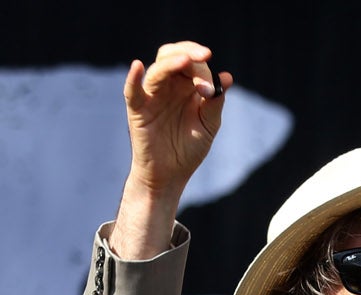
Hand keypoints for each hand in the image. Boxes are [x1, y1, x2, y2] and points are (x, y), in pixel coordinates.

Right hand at [111, 42, 230, 259]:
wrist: (171, 174)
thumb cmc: (189, 148)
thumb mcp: (208, 124)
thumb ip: (215, 102)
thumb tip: (227, 78)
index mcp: (186, 87)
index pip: (192, 65)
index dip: (204, 69)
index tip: (215, 85)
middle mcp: (168, 87)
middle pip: (172, 57)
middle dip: (188, 53)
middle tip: (204, 55)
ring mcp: (151, 96)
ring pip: (157, 71)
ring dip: (170, 64)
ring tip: (185, 61)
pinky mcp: (137, 109)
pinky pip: (132, 90)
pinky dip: (133, 78)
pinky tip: (137, 66)